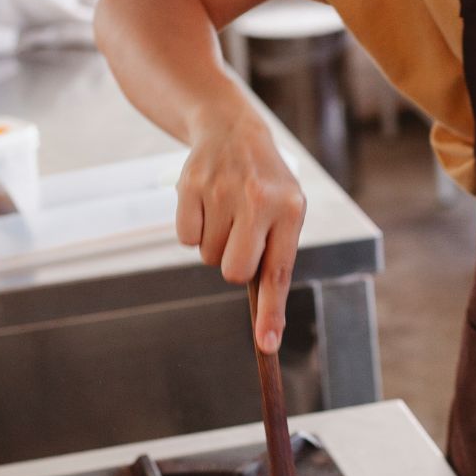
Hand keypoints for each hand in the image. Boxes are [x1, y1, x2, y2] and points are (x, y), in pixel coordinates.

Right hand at [176, 107, 305, 352]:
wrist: (232, 130)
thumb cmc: (266, 185)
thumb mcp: (286, 210)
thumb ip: (277, 255)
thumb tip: (266, 318)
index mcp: (289, 210)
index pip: (278, 272)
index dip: (272, 312)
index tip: (266, 344)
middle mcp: (257, 200)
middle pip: (234, 272)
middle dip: (234, 267)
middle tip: (242, 239)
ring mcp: (221, 191)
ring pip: (209, 257)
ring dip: (216, 244)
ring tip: (227, 211)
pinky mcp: (190, 187)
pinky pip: (185, 239)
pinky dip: (193, 229)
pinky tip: (207, 205)